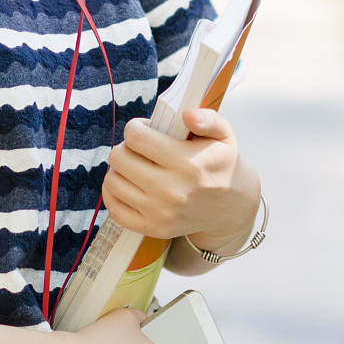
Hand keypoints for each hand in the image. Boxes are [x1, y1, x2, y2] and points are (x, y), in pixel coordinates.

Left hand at [104, 106, 259, 254]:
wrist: (231, 207)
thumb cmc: (220, 164)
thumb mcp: (224, 135)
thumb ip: (208, 119)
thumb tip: (186, 115)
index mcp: (188, 164)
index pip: (137, 138)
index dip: (137, 128)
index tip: (146, 130)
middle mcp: (172, 191)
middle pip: (119, 158)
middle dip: (126, 147)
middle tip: (140, 149)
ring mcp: (160, 213)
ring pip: (112, 182)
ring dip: (119, 170)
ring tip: (135, 166)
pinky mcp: (153, 229)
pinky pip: (114, 209)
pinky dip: (115, 194)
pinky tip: (128, 184)